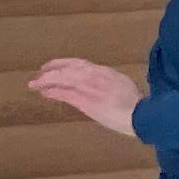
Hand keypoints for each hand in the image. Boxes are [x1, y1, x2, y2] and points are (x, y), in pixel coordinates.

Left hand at [30, 57, 146, 138]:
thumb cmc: (138, 106)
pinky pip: (65, 93)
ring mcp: (91, 88)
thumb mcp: (124, 87)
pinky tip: (45, 92)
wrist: (143, 116)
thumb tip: (99, 84)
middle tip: (38, 74)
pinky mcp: (87, 101)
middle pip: (68, 69)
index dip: (63, 63)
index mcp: (106, 72)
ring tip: (35, 84)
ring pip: (63, 79)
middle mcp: (96, 76)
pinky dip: (53, 92)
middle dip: (51, 70)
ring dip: (47, 81)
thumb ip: (109, 83)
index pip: (79, 63)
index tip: (52, 65)